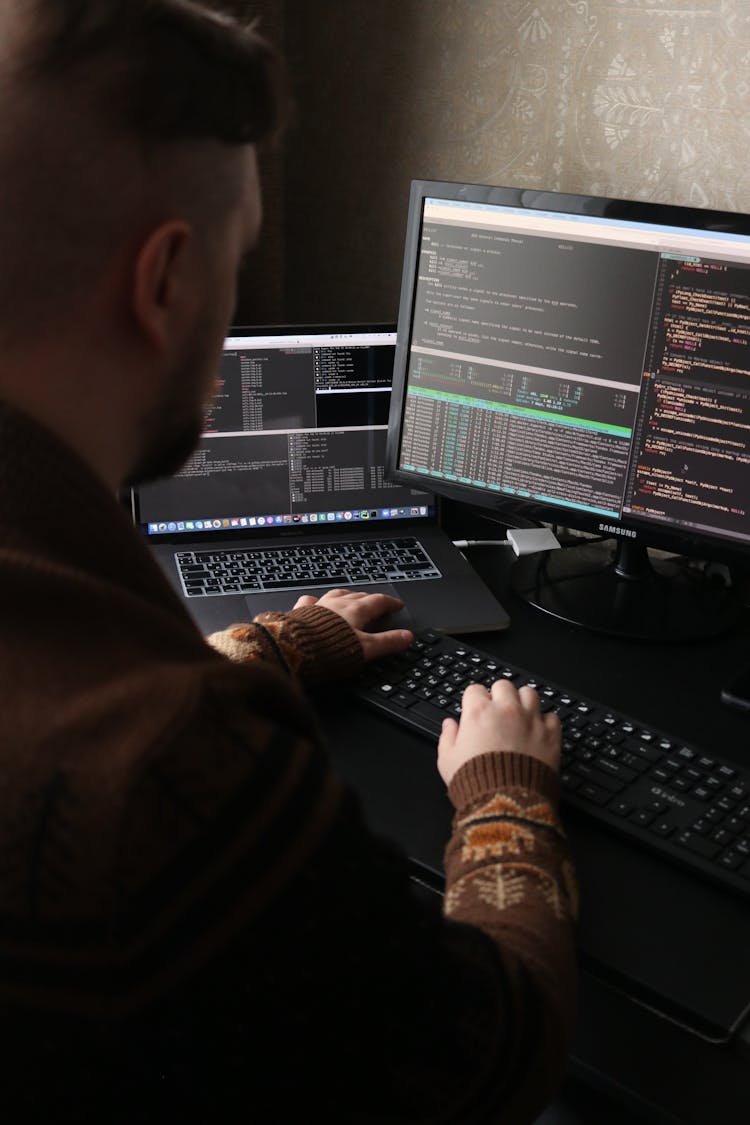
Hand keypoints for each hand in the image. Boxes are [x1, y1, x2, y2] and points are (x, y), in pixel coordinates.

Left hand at [292, 588, 413, 662]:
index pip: (378, 601)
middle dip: (370, 598)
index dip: (390, 603)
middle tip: (377, 603)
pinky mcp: (300, 613)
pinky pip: (310, 602)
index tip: (397, 605)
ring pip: (335, 595)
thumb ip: (388, 642)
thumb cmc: (329, 649)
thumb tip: (406, 638)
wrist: (294, 648)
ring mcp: (318, 607)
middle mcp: (337, 605)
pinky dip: (316, 601)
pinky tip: (314, 602)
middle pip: (358, 596)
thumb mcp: (366, 649)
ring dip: (346, 595)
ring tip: (350, 597)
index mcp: (356, 611)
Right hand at [437, 679, 560, 786]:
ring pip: (530, 693)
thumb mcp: (447, 761)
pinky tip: (538, 731)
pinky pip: (552, 716)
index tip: (474, 709)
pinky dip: (545, 722)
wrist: (507, 803)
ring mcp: (530, 720)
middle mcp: (506, 711)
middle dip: (498, 695)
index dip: (473, 700)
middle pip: (503, 685)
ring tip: (519, 715)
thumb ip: (447, 737)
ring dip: (523, 702)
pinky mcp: (550, 735)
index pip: (475, 689)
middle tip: (497, 711)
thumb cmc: (476, 783)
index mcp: (479, 713)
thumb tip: (449, 725)